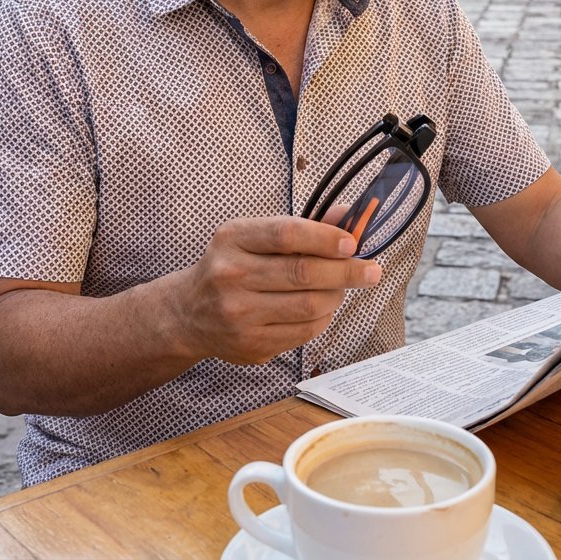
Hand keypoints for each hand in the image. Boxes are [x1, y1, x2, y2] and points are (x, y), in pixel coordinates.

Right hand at [173, 215, 381, 366]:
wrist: (189, 312)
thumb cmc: (233, 265)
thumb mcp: (255, 236)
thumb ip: (302, 227)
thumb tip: (349, 216)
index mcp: (233, 238)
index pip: (286, 234)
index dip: (325, 237)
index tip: (352, 243)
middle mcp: (230, 275)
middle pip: (303, 272)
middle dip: (346, 271)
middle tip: (372, 270)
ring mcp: (238, 314)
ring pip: (308, 305)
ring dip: (336, 295)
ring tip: (343, 287)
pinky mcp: (250, 344)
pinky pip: (303, 332)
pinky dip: (323, 318)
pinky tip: (325, 307)